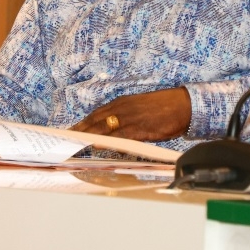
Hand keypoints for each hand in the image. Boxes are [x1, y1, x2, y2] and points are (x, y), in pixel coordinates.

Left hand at [71, 88, 190, 141]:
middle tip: (66, 140)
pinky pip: (120, 137)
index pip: (96, 114)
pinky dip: (108, 142)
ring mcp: (130, 118)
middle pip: (95, 121)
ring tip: (75, 146)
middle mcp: (122, 109)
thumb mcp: (139, 107)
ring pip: (103, 129)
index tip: (70, 131)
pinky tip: (98, 147)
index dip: (82, 123)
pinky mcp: (139, 128)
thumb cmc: (163, 107)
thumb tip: (113, 131)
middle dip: (79, 131)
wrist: (183, 105)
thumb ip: (125, 117)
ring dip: (88, 138)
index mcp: (121, 102)